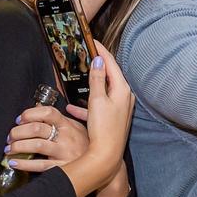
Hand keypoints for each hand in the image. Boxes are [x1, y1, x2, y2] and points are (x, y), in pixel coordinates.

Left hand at [4, 102, 90, 172]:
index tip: (20, 119)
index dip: (30, 114)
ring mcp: (64, 152)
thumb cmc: (88, 145)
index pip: (47, 112)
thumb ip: (63, 117)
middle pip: (37, 128)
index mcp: (68, 124)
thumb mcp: (78, 127)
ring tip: (9, 149)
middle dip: (18, 132)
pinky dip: (23, 164)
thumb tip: (47, 107)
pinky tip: (13, 163)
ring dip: (18, 146)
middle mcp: (66, 136)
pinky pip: (40, 165)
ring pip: (36, 145)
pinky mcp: (63, 167)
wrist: (104, 165)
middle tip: (10, 136)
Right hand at [63, 43, 132, 196]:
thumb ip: (96, 79)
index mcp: (122, 89)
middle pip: (109, 75)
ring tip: (78, 77)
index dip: (101, 50)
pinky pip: (98, 106)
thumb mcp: (97, 100)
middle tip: (85, 54)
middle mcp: (124, 97)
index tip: (92, 40)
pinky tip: (72, 107)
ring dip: (90, 85)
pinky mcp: (112, 118)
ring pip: (102, 91)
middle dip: (96, 66)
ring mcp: (119, 108)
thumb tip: (98, 60)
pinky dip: (86, 104)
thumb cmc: (104, 128)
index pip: (111, 63)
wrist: (107, 155)